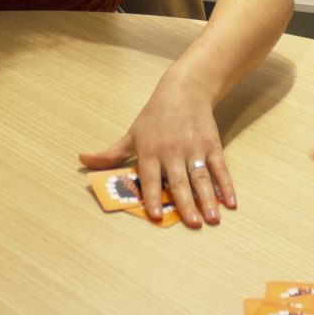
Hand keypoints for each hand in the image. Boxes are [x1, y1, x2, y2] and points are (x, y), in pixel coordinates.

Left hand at [78, 76, 234, 228]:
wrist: (185, 90)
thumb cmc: (155, 115)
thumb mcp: (132, 133)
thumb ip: (111, 154)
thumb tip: (83, 160)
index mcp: (150, 150)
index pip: (150, 178)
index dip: (152, 196)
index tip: (154, 215)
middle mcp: (173, 151)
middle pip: (179, 181)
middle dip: (186, 204)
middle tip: (193, 224)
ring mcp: (194, 148)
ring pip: (201, 177)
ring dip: (207, 199)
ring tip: (212, 218)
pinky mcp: (212, 145)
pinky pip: (220, 168)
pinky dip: (226, 185)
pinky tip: (230, 202)